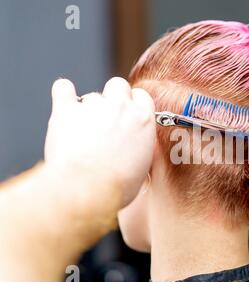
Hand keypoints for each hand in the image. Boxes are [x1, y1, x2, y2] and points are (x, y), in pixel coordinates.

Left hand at [45, 77, 155, 206]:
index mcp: (143, 120)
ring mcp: (94, 106)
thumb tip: (136, 147)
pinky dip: (63, 93)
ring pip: (92, 96)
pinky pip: (63, 88)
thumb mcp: (143, 167)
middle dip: (113, 97)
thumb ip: (140, 146)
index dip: (133, 104)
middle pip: (118, 85)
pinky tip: (64, 100)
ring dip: (88, 108)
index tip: (128, 115)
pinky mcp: (66, 110)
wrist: (88, 187)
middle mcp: (121, 107)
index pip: (141, 96)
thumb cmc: (117, 185)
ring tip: (83, 131)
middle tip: (108, 118)